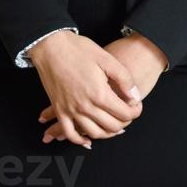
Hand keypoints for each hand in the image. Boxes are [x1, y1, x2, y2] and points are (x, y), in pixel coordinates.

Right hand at [26, 30, 142, 148]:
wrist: (50, 46)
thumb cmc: (78, 49)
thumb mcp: (107, 59)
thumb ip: (124, 79)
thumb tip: (134, 96)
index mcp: (99, 94)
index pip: (124, 114)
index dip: (135, 111)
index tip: (137, 105)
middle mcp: (85, 106)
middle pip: (112, 126)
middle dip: (125, 122)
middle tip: (128, 112)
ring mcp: (71, 110)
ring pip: (94, 133)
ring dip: (108, 133)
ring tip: (114, 124)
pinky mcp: (59, 110)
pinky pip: (70, 133)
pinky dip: (80, 140)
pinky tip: (88, 138)